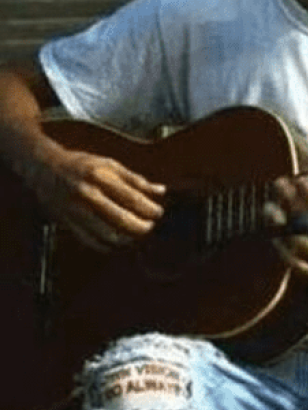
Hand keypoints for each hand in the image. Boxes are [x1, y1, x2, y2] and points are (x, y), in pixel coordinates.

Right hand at [26, 136, 164, 251]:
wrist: (45, 169)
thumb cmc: (82, 164)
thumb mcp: (110, 164)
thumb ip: (136, 180)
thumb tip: (161, 190)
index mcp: (100, 176)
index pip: (131, 198)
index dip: (149, 209)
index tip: (158, 213)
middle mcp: (87, 194)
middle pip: (120, 219)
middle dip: (140, 226)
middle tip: (150, 226)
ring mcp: (75, 210)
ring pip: (106, 234)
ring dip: (126, 238)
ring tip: (136, 234)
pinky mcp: (66, 222)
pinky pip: (90, 240)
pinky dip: (107, 244)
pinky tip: (117, 241)